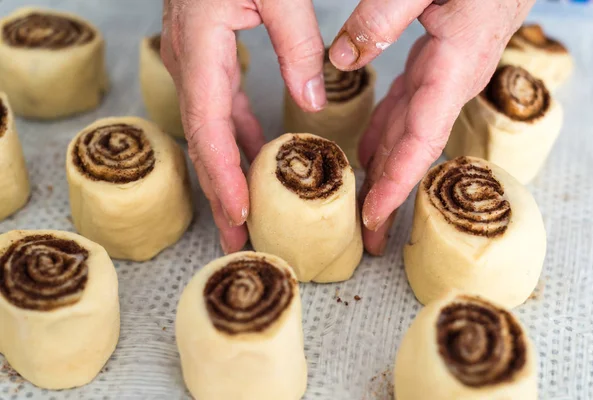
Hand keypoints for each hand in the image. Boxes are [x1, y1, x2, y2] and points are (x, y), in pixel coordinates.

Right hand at [161, 0, 326, 252]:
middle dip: (219, 193)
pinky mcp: (204, 56)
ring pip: (207, 130)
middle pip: (202, 141)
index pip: (208, 127)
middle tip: (238, 239)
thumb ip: (296, 41)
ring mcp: (192, 60)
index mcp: (201, 46)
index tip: (239, 214)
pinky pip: (216, 108)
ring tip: (243, 214)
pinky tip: (253, 156)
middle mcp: (188, 60)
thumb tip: (313, 104)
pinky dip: (234, 138)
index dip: (221, 175)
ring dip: (225, 172)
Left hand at [328, 0, 534, 254]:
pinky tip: (368, 155)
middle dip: (392, 197)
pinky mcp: (436, 64)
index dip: (397, 183)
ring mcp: (445, 76)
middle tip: (370, 240)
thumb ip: (382, 17)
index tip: (373, 217)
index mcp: (454, 68)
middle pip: (415, 152)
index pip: (421, 141)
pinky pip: (408, 110)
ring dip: (386, 172)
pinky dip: (386, 135)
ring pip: (409, 135)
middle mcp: (452, 82)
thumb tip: (342, 59)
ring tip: (366, 209)